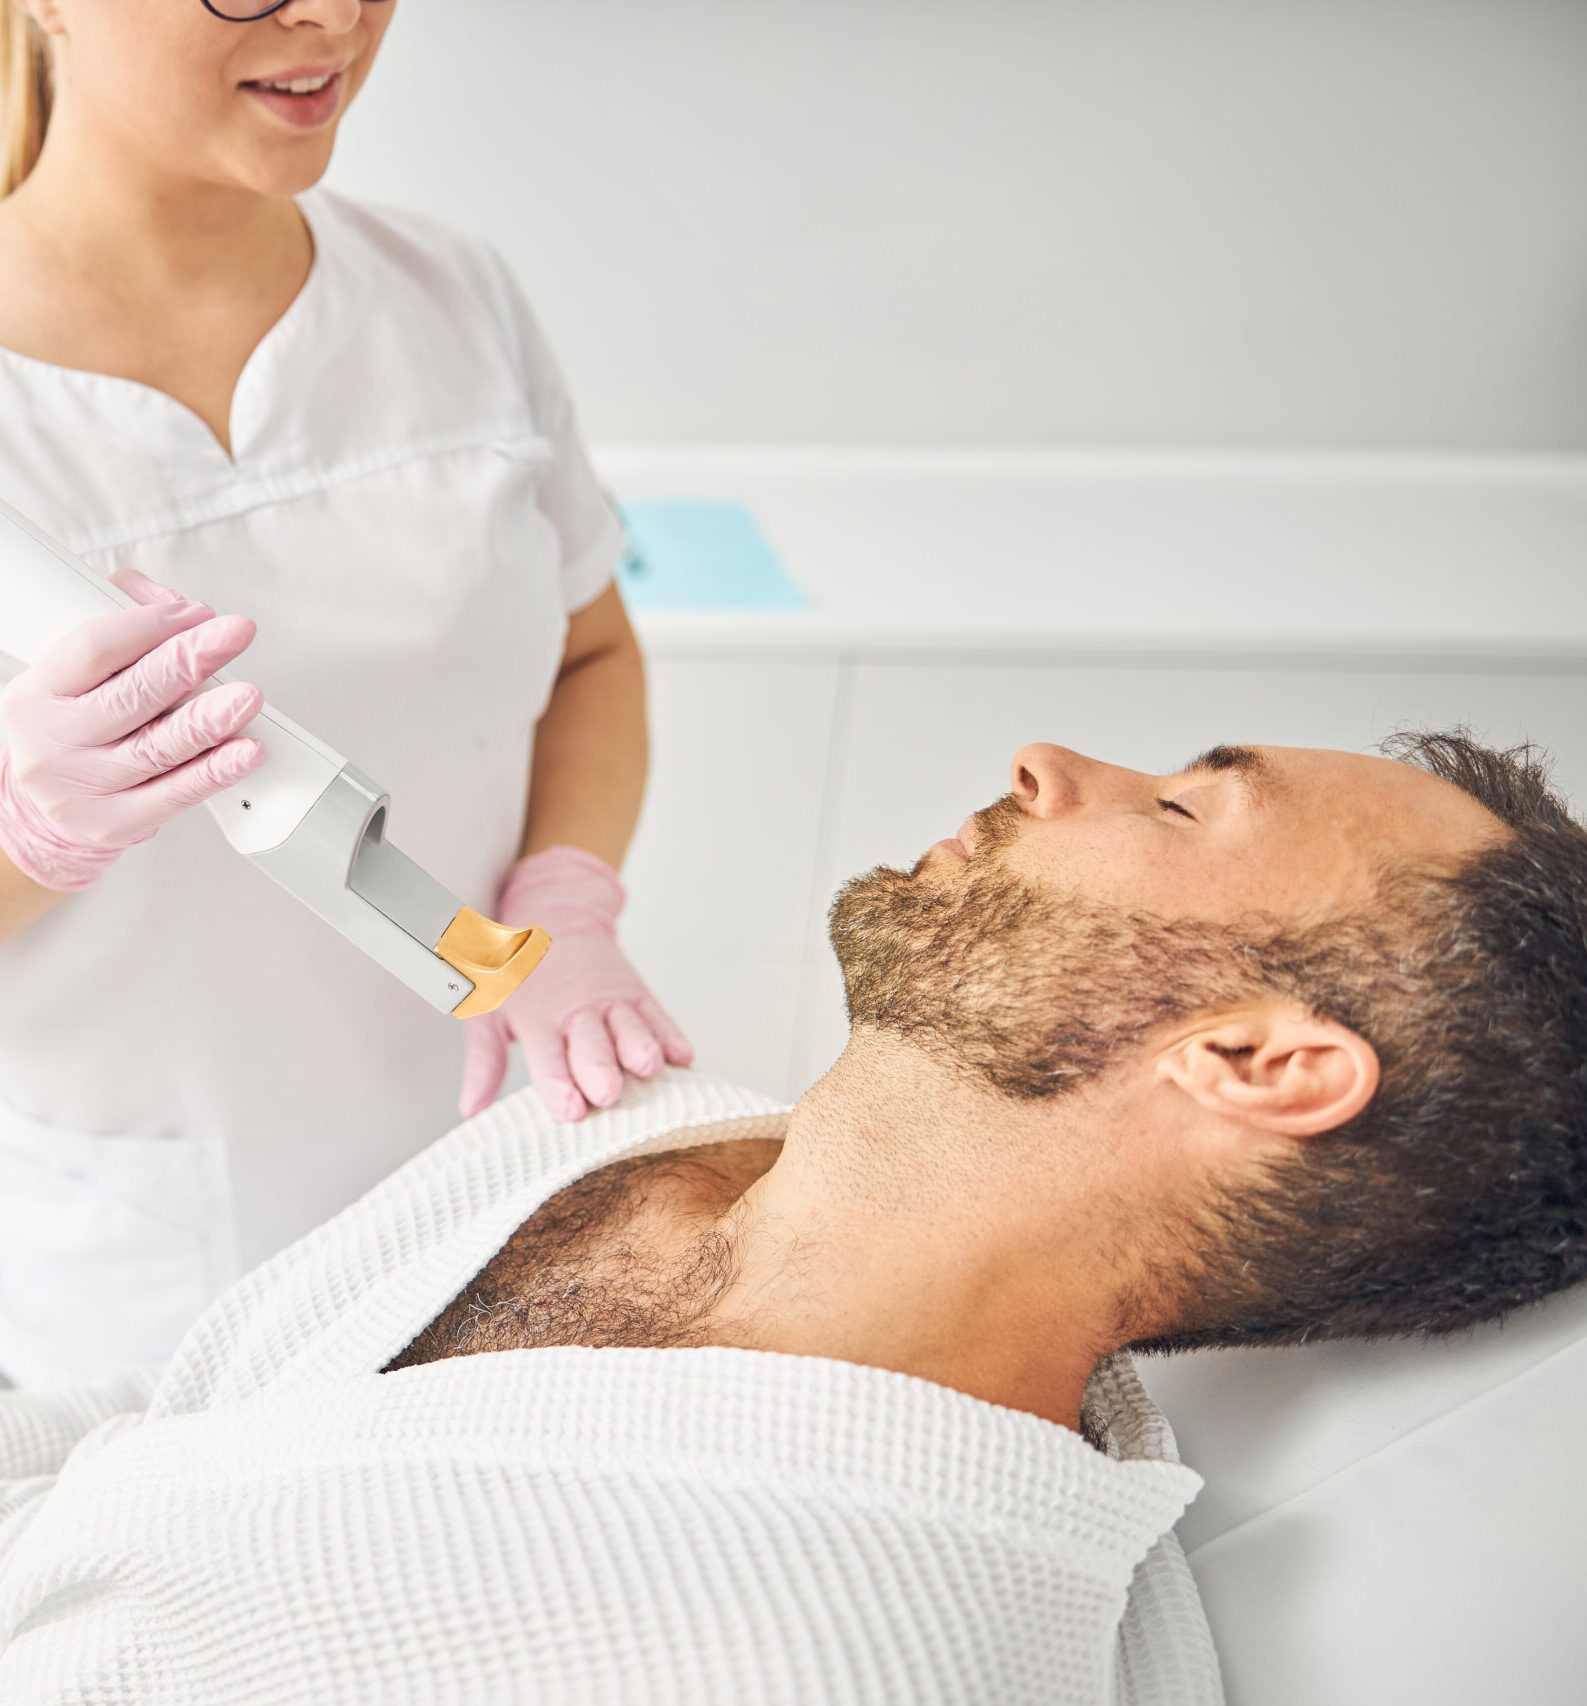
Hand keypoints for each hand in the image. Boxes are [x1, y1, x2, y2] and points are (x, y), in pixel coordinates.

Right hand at [0, 569, 263, 890]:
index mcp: (36, 694)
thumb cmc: (72, 731)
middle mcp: (52, 742)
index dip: (149, 625)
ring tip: (248, 696)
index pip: (94, 648)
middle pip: (132, 695)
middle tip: (233, 634)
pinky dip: (215, 771)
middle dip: (188, 660)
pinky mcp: (115, 824)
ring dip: (210, 719)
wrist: (45, 808)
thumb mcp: (75, 680)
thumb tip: (174, 603)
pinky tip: (245, 750)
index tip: (196, 612)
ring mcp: (82, 788)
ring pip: (157, 747)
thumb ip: (123, 636)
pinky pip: (176, 794)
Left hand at [458, 845, 693, 1121]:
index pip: (548, 1057)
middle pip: (594, 1046)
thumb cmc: (517, 974)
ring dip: (641, 1049)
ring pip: (632, 1028)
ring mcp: (612, 1000)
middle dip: (601, 1070)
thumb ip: (484, 1062)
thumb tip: (471, 1109)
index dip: (559, 1084)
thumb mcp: (488, 1012)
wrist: (554, 914)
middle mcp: (576, 1010)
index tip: (570, 1110)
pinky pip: (660, 1017)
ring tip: (648, 1068)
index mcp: (536, 1018)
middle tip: (607, 1093)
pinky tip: (681, 1057)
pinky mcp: (638, 992)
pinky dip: (672, 1037)